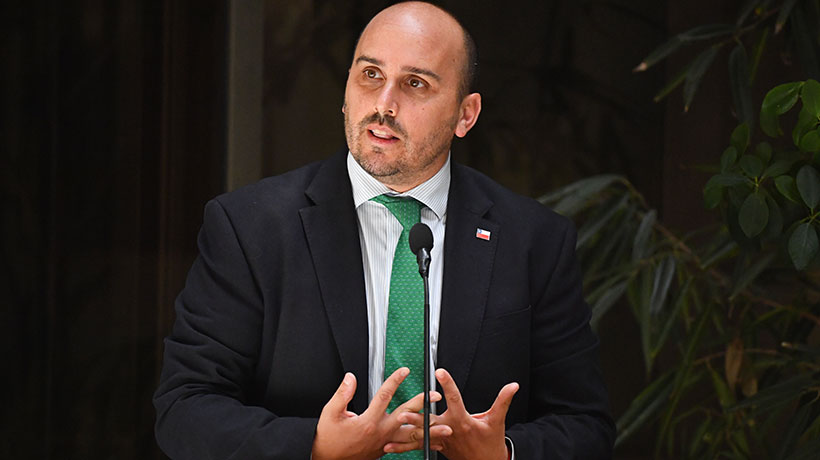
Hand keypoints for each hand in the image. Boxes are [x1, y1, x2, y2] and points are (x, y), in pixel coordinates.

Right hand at [311, 368, 447, 459]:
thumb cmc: (329, 439)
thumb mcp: (330, 414)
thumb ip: (342, 394)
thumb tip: (351, 378)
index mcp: (368, 422)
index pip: (385, 396)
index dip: (395, 381)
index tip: (405, 371)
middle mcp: (380, 433)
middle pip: (405, 415)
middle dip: (422, 404)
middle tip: (435, 396)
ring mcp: (385, 443)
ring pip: (411, 435)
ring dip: (428, 430)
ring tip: (444, 426)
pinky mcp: (386, 450)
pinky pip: (407, 446)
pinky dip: (420, 443)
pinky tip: (431, 440)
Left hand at [392, 368, 517, 459]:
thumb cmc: (490, 443)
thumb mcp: (497, 421)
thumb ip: (503, 401)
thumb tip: (513, 386)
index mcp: (463, 421)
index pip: (455, 399)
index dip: (447, 385)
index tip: (440, 372)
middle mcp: (450, 430)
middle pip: (431, 421)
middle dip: (417, 418)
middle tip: (404, 413)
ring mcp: (442, 440)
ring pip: (422, 435)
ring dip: (407, 432)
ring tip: (394, 428)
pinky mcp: (437, 447)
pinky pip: (420, 445)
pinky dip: (405, 446)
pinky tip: (391, 445)